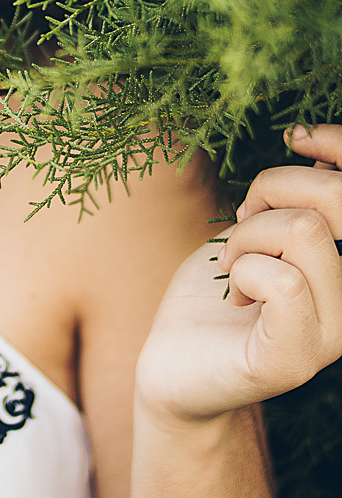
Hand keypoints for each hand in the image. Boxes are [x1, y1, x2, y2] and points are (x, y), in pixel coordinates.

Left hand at [135, 124, 341, 426]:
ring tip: (234, 268)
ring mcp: (332, 334)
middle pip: (335, 200)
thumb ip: (296, 202)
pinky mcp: (294, 359)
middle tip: (243, 222)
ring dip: (247, 237)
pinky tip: (235, 295)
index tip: (299, 137)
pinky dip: (244, 271)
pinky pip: (283, 283)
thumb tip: (325, 154)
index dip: (339, 148)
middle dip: (272, 190)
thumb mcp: (255, 229)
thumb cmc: (213, 291)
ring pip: (304, 232)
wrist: (172, 361)